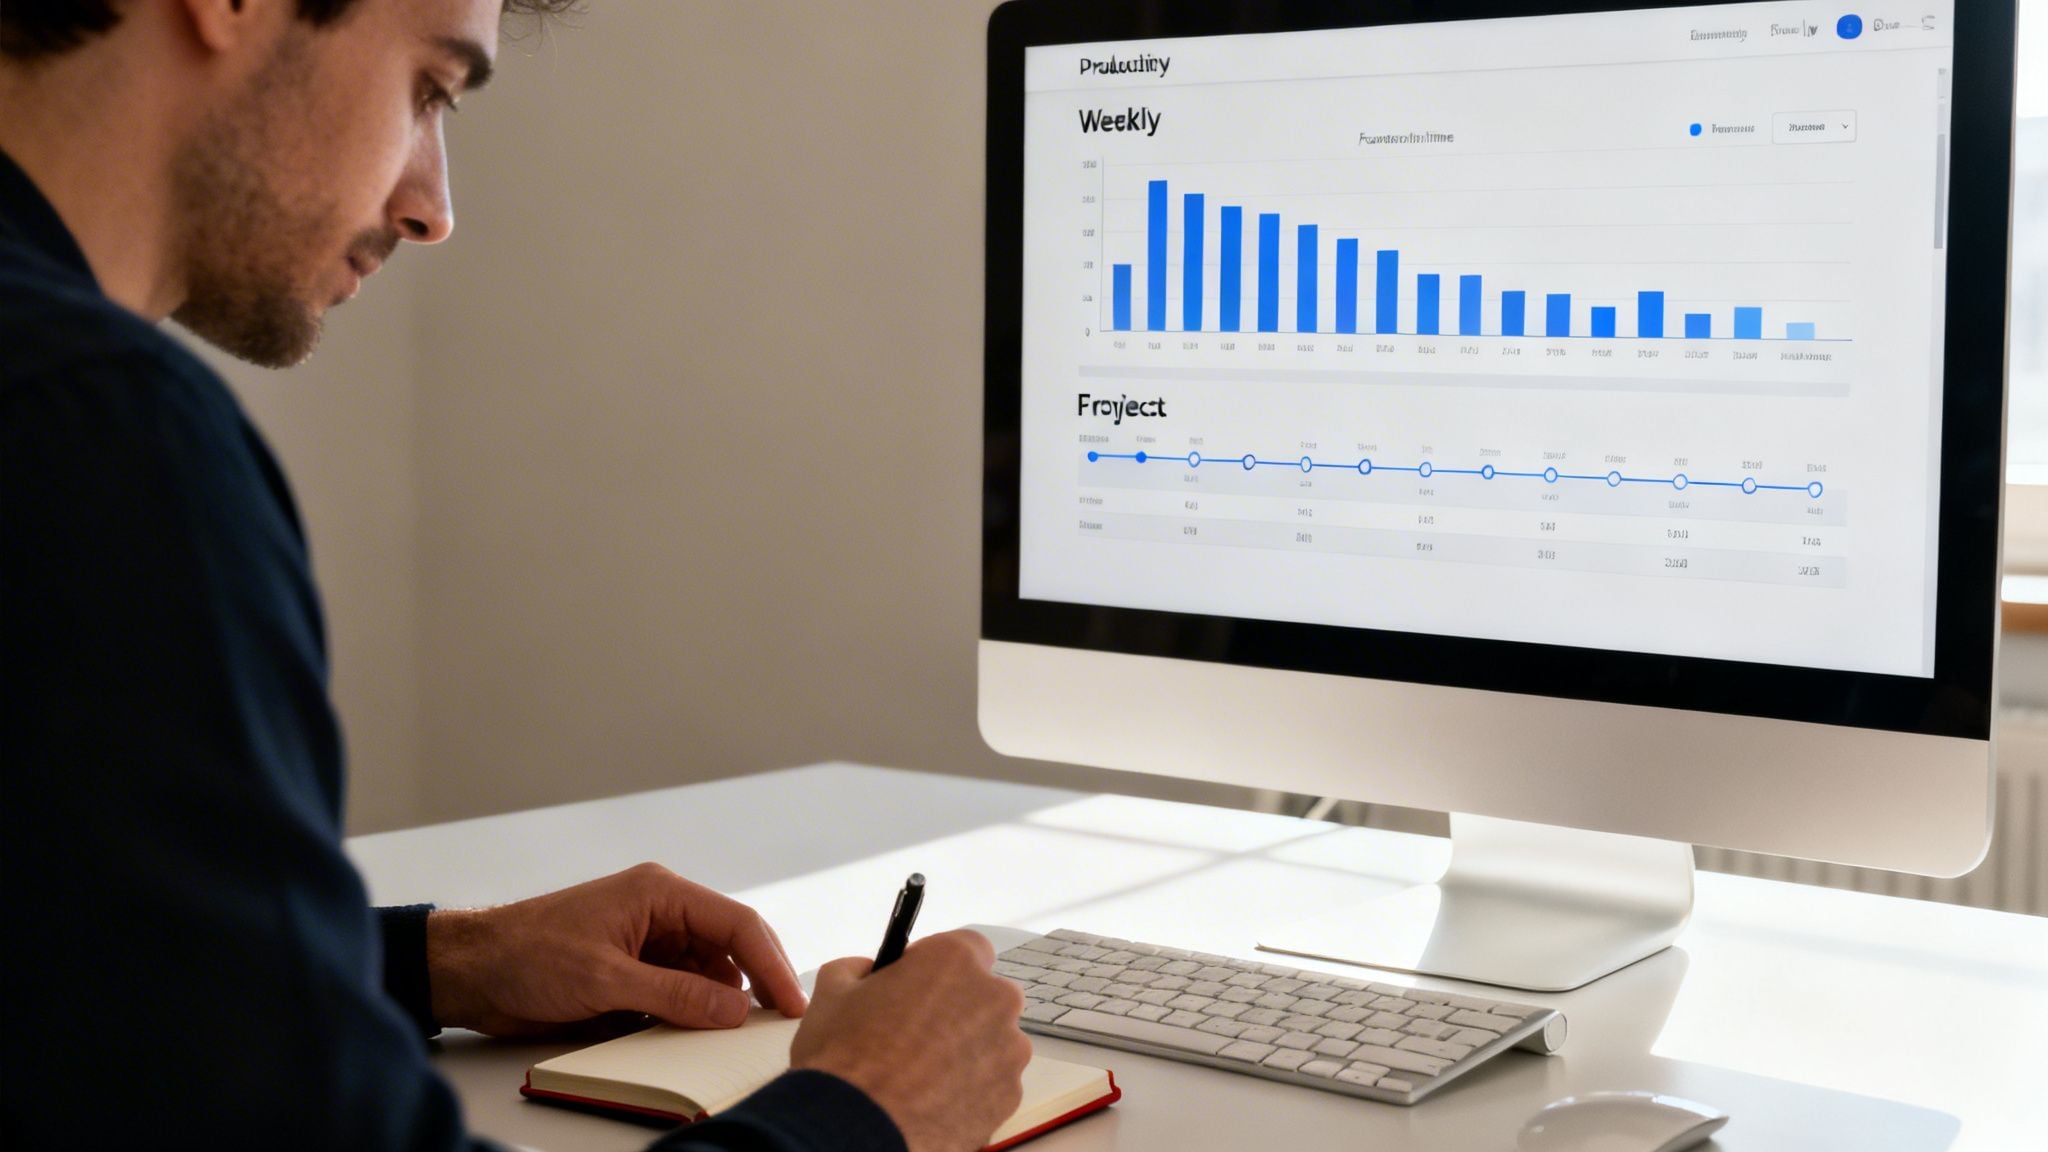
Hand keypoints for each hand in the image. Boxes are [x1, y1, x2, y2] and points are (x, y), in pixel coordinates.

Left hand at [424, 863, 804, 1037]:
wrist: (471, 971)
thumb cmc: (526, 954)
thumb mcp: (606, 979)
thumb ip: (676, 994)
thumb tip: (735, 1009)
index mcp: (659, 893)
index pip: (736, 923)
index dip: (770, 963)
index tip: (789, 1003)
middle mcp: (660, 912)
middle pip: (728, 946)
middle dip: (753, 983)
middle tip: (774, 1024)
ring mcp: (646, 942)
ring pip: (706, 972)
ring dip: (718, 1003)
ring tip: (730, 1035)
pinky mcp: (632, 971)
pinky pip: (678, 991)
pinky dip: (689, 1013)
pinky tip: (693, 1034)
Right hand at [790, 929, 1030, 1151]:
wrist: (855, 1131)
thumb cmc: (843, 1061)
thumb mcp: (832, 992)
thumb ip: (860, 969)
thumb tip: (868, 971)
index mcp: (954, 961)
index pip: (968, 947)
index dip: (940, 968)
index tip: (918, 985)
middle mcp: (993, 999)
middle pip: (984, 995)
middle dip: (956, 1010)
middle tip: (914, 1034)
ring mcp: (1008, 1050)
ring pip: (991, 1041)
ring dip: (964, 1051)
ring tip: (918, 1074)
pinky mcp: (1008, 1096)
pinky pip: (993, 1082)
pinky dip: (970, 1088)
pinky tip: (931, 1099)